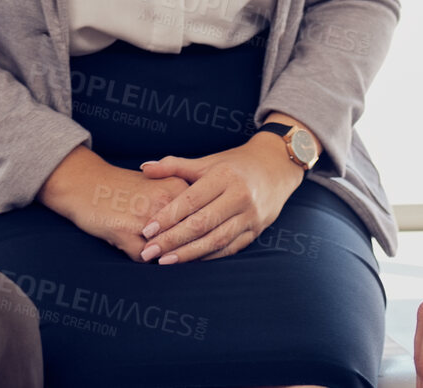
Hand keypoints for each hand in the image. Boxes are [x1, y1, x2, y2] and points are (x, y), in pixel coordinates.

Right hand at [39, 145, 189, 261]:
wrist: (85, 182)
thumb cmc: (124, 188)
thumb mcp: (160, 185)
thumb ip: (182, 205)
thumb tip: (203, 233)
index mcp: (178, 187)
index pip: (201, 219)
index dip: (198, 234)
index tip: (196, 242)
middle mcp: (165, 200)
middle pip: (186, 236)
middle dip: (181, 247)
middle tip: (172, 250)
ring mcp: (145, 216)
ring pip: (166, 249)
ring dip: (160, 252)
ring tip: (152, 248)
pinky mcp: (124, 232)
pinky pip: (142, 257)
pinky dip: (139, 256)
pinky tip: (130, 243)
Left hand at [133, 134, 303, 263]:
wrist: (277, 167)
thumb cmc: (236, 164)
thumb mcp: (209, 161)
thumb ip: (176, 165)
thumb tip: (145, 168)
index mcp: (226, 176)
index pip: (191, 200)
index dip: (167, 217)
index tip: (147, 230)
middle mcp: (241, 195)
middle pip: (202, 223)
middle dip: (172, 240)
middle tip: (148, 252)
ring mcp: (251, 215)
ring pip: (216, 239)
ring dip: (187, 253)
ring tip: (163, 261)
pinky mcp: (257, 229)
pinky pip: (229, 248)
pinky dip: (208, 256)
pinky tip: (188, 261)